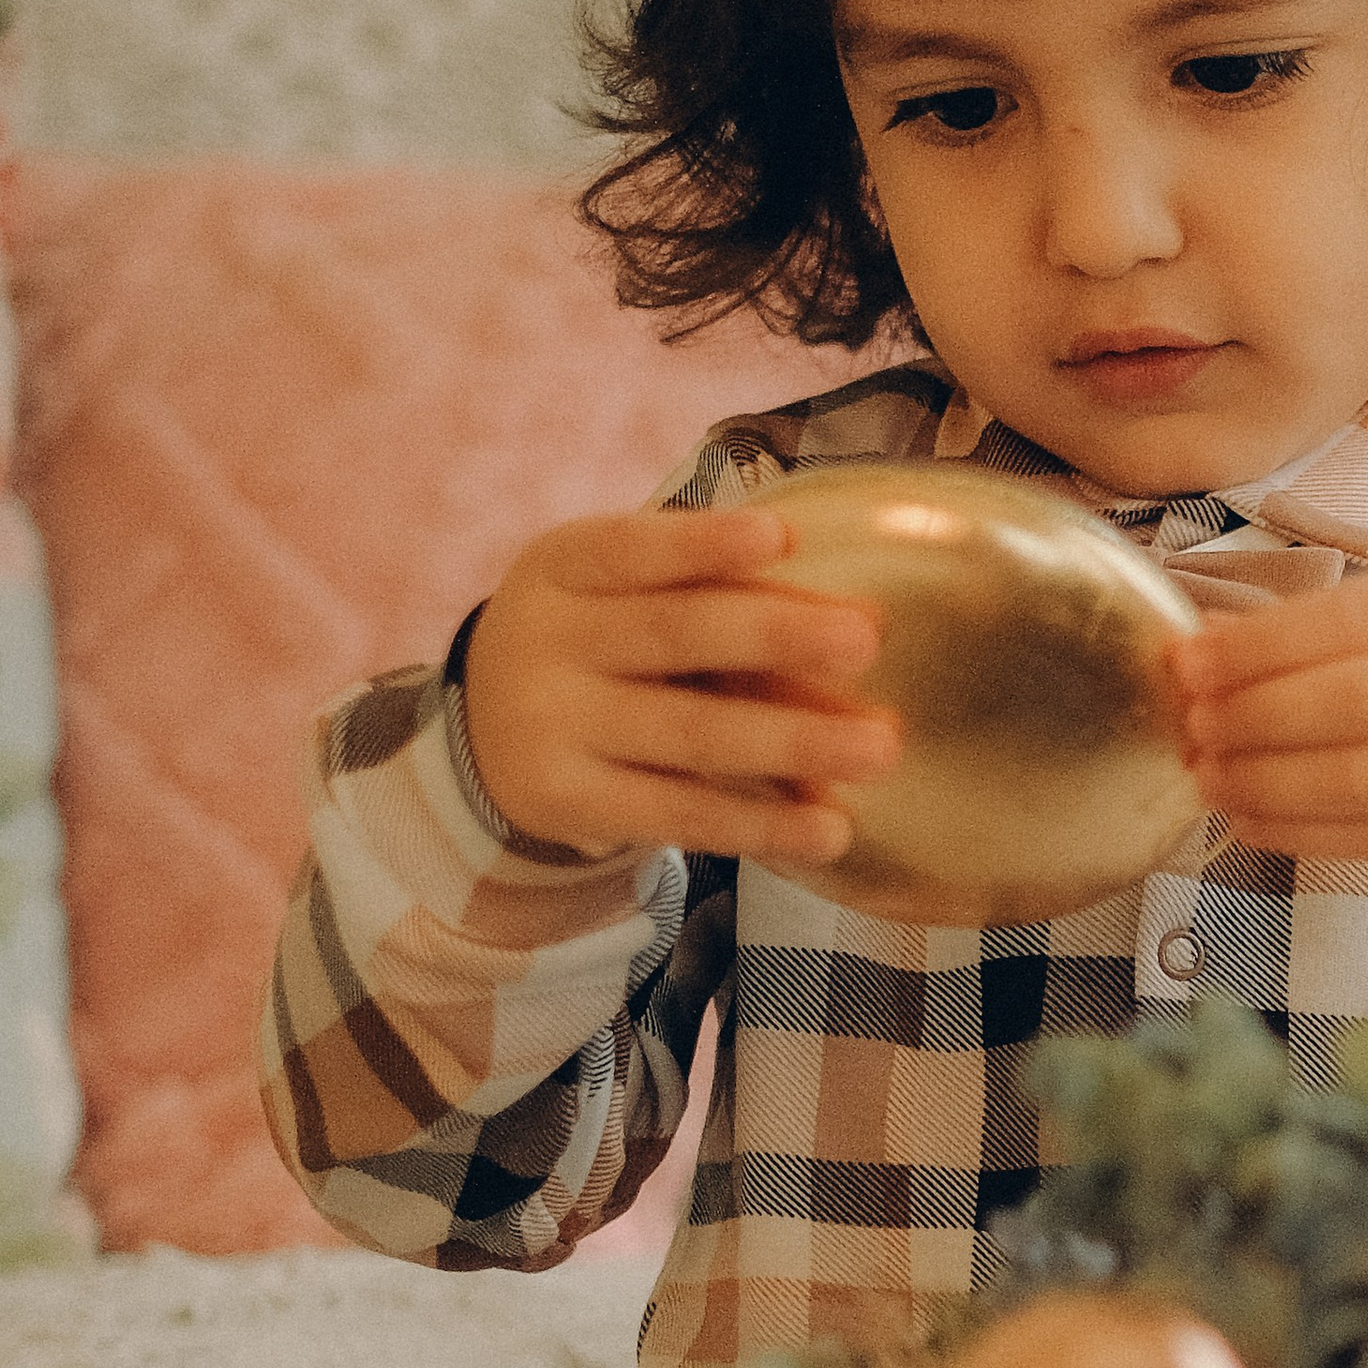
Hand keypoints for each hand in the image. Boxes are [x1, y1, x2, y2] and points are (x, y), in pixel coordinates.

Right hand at [461, 504, 897, 863]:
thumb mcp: (624, 593)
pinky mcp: (567, 805)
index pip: (632, 549)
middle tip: (865, 640)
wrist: (488, 729)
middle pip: (672, 635)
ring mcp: (550, 728)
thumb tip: (852, 621)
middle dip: (775, 635)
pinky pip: (679, 813)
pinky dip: (762, 824)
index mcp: (564, 565)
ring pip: (688, 735)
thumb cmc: (602, 638)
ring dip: (793, 742)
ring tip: (879, 749)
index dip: (703, 543)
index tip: (781, 538)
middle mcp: (545, 640)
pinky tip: (830, 829)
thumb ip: (713, 593)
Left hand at [1173, 566, 1367, 892]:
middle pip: (1354, 701)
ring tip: (1206, 778)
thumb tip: (1208, 645)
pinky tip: (1251, 822)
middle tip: (1192, 726)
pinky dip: (1305, 835)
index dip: (1257, 648)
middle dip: (1255, 716)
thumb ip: (1334, 628)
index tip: (1186, 663)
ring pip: (1364, 779)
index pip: (1348, 622)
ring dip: (1268, 782)